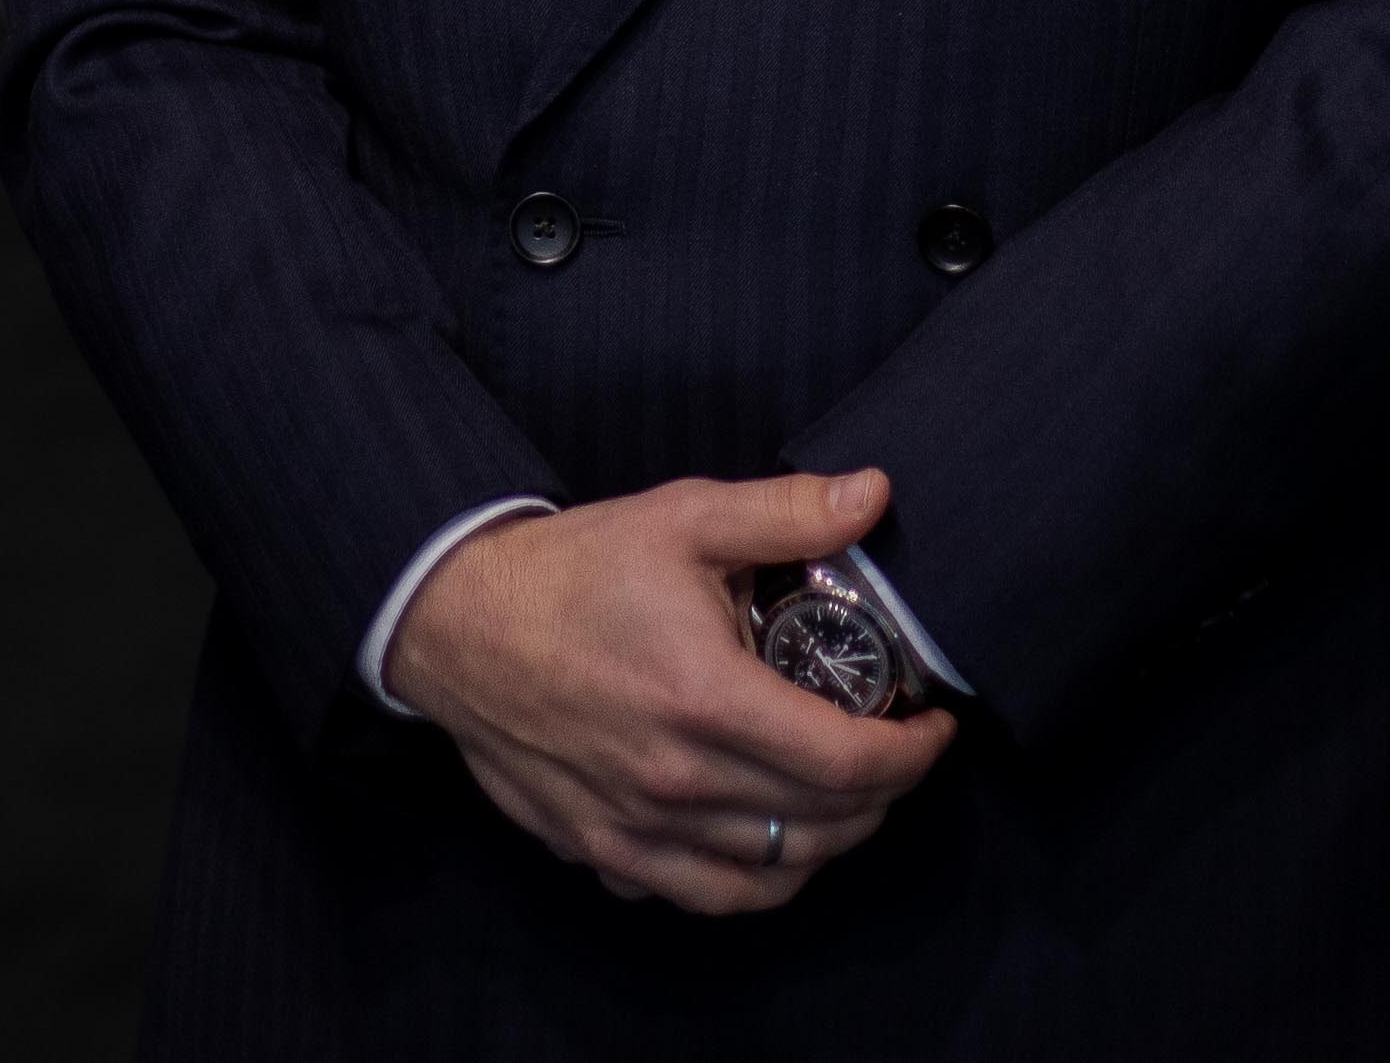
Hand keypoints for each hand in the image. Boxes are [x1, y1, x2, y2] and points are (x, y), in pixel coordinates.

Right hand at [383, 467, 958, 914]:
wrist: (457, 623)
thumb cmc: (571, 570)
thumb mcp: (682, 518)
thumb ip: (785, 514)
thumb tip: (874, 494)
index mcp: (706, 699)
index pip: (846, 763)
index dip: (912, 755)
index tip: (933, 725)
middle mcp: (677, 779)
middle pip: (822, 824)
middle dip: (885, 794)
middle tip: (900, 752)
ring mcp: (637, 827)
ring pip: (772, 873)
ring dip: (831, 842)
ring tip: (852, 798)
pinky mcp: (602, 849)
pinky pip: (703, 895)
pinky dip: (756, 881)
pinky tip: (771, 839)